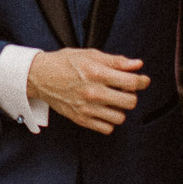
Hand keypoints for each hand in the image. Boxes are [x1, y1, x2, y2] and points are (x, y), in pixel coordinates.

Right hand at [25, 49, 148, 133]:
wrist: (40, 76)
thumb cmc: (64, 63)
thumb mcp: (90, 55)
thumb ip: (115, 61)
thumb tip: (137, 64)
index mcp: (96, 73)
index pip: (131, 82)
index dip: (142, 81)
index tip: (142, 80)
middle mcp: (93, 92)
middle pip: (130, 102)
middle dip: (131, 95)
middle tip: (124, 90)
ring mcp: (87, 108)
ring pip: (120, 117)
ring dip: (120, 109)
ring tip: (113, 101)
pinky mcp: (81, 119)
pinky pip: (107, 128)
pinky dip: (109, 121)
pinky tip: (103, 110)